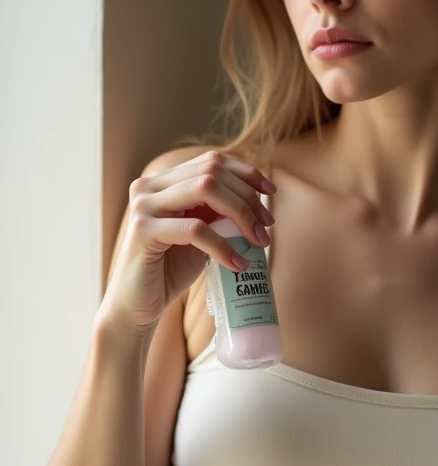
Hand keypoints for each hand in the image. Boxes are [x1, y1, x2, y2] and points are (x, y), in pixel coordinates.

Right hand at [100, 150, 275, 329]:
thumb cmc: (171, 268)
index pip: (211, 161)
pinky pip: (195, 229)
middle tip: (267, 226)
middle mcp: (149, 186)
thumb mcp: (202, 233)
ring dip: (241, 215)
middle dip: (247, 198)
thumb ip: (219, 212)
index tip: (270, 192)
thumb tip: (257, 201)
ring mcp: (143, 205)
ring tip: (258, 242)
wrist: (138, 304)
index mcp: (163, 181)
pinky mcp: (143, 231)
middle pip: (212, 173)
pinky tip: (238, 264)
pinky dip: (223, 246)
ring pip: (205, 190)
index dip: (245, 173)